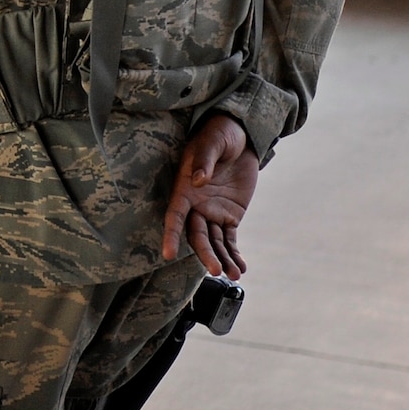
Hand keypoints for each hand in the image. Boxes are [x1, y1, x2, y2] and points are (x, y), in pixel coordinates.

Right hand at [161, 113, 258, 278]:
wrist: (240, 136)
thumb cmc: (219, 134)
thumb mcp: (212, 142)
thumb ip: (204, 160)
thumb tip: (198, 180)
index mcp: (184, 188)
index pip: (175, 215)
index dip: (171, 234)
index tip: (168, 253)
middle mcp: (195, 205)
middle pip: (196, 235)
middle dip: (204, 254)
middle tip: (215, 270)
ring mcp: (213, 212)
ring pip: (214, 242)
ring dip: (222, 259)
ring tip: (235, 275)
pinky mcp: (230, 216)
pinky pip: (230, 239)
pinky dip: (234, 254)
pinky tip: (240, 268)